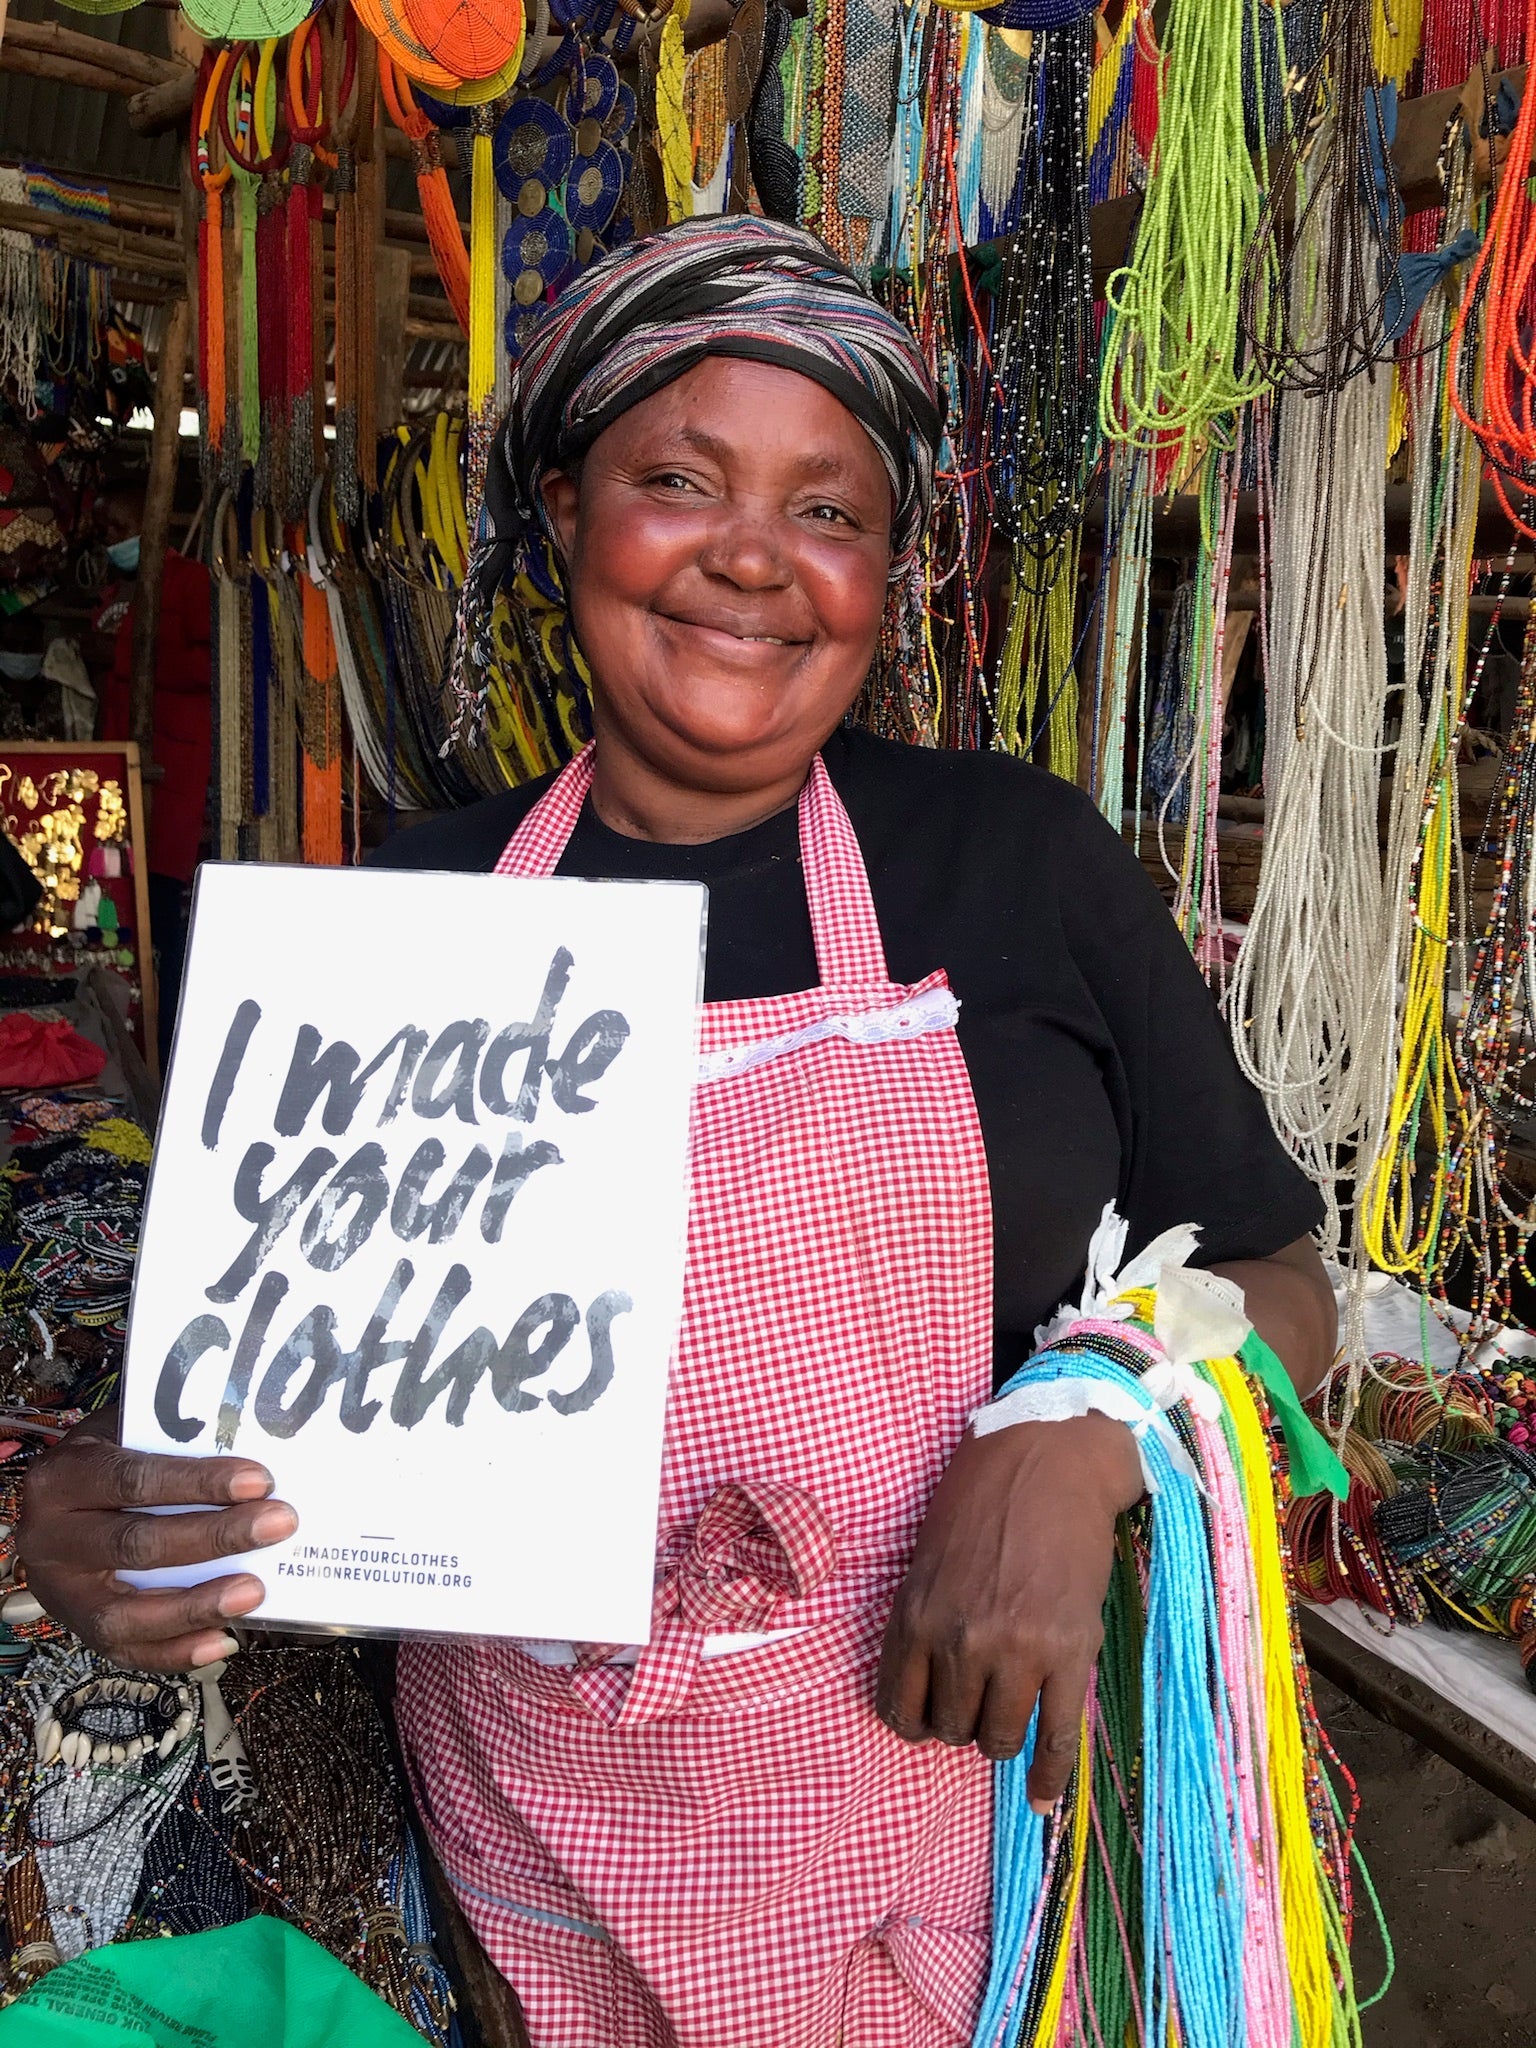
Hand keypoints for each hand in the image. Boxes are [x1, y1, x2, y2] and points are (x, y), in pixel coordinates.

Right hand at [15, 1406, 295, 1672]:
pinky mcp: (79, 1629)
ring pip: (125, 1612)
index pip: (132, 1480)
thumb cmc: (109, 1460)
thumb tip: (257, 1440)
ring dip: (197, 1605)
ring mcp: (61, 1592)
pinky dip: (178, 1651)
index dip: (197, 1482)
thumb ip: (174, 1438)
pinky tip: (225, 1637)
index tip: (259, 1480)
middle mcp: (50, 1538)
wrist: (57, 1505)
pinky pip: (128, 1651)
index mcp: (62, 1478)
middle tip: (278, 1523)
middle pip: (136, 1545)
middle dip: (215, 1537)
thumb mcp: (126, 1431)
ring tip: (254, 1592)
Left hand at [876, 1415, 1141, 1810]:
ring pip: (997, 1738)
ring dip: (1001, 1737)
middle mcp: (960, 1642)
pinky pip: (1055, 1737)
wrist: (1050, 1461)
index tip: (931, 1717)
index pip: (899, 1710)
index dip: (916, 1722)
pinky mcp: (1069, 1654)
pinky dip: (1048, 1775)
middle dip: (962, 1722)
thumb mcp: (927, 1560)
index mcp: (916, 1617)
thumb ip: (924, 1625)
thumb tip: (925, 1693)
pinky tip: (1039, 1796)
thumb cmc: (981, 1501)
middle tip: (979, 1699)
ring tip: (1010, 1714)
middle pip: (950, 1729)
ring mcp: (1017, 1651)